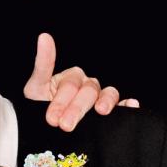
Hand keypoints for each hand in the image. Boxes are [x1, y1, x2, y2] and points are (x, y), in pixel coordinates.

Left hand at [22, 33, 137, 130]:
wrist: (45, 130)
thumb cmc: (40, 109)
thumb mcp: (35, 89)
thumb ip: (43, 65)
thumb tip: (44, 36)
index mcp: (70, 78)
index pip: (69, 85)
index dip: (61, 101)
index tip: (52, 118)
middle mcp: (86, 86)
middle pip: (87, 91)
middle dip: (75, 109)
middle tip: (64, 125)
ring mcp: (100, 98)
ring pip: (107, 94)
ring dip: (105, 102)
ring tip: (101, 111)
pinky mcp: (111, 112)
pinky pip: (122, 106)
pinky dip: (127, 105)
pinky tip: (131, 104)